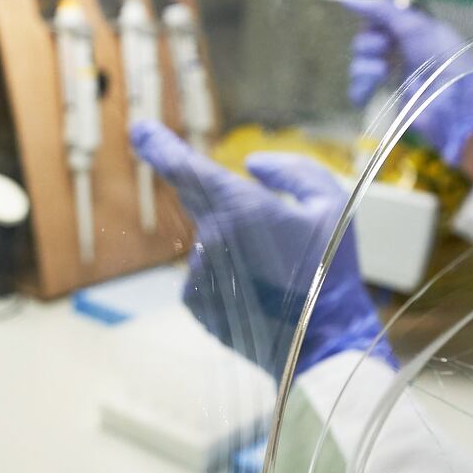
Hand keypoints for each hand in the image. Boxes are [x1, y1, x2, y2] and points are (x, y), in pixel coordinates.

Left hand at [129, 120, 388, 378]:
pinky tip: (259, 294)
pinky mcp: (196, 302)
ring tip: (275, 272)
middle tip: (225, 195)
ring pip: (210, 241)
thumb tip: (252, 165)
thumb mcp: (332, 206)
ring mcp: (199, 273)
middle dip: (202, 188)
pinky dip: (227, 275)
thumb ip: (294, 171)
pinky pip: (206, 274)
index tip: (138, 128)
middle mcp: (212, 238)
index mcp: (241, 208)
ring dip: (233, 245)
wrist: (323, 344)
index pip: (187, 168)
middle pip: (196, 200)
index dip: (159, 145)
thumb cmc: (333, 272)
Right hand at [345, 1, 472, 164]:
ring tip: (382, 69)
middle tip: (383, 45)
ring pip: (359, 67)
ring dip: (364, 66)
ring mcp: (391, 78)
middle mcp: (398, 52)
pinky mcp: (385, 101)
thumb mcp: (414, 25)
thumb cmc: (443, 57)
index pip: (376, 19)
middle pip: (363, 43)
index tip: (366, 18)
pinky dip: (361, 89)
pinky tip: (374, 86)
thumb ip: (381, 10)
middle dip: (368, 43)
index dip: (368, 18)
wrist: (454, 100)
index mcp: (409, 31)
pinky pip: (358, 93)